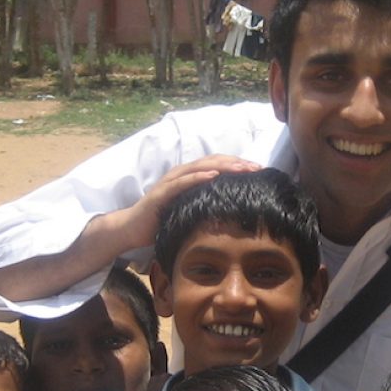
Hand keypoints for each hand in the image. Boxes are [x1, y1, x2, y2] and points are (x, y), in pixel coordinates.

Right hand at [121, 155, 260, 249]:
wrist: (132, 228)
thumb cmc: (162, 221)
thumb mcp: (189, 211)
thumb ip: (206, 207)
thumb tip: (231, 212)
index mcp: (190, 178)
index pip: (218, 166)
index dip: (238, 165)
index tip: (258, 170)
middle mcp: (182, 174)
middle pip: (213, 162)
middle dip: (236, 163)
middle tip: (257, 167)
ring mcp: (171, 181)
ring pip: (201, 167)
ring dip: (222, 166)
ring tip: (241, 167)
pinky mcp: (162, 192)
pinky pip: (182, 181)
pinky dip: (198, 176)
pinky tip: (213, 175)